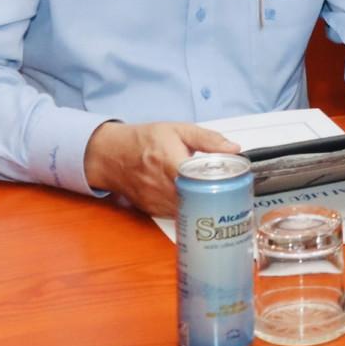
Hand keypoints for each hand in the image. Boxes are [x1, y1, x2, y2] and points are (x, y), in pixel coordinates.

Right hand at [83, 120, 240, 215]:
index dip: (217, 182)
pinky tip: (196, 201)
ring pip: (186, 211)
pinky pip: (175, 215)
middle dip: (214, 196)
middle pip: (195, 199)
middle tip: (229, 191)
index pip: (197, 179)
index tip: (231, 180)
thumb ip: (208, 139)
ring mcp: (154, 200)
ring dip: (201, 205)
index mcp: (169, 162)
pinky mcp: (151, 209)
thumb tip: (233, 148)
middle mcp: (160, 185)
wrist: (111, 154)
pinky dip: (188, 209)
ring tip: (215, 197)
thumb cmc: (143, 140)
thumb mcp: (178, 130)